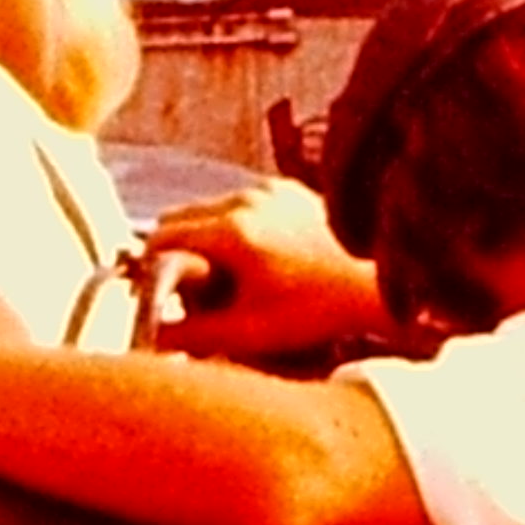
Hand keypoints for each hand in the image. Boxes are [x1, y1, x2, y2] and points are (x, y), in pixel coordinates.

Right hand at [145, 180, 386, 358]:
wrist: (373, 288)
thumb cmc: (316, 312)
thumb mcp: (247, 332)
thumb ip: (192, 334)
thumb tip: (152, 336)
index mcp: (231, 231)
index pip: (161, 236)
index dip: (150, 266)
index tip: (157, 290)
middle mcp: (246, 199)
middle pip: (180, 216)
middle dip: (177, 249)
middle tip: (194, 288)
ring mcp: (269, 189)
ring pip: (210, 206)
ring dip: (206, 235)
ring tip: (230, 274)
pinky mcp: (289, 189)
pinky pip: (243, 201)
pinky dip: (237, 224)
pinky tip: (260, 257)